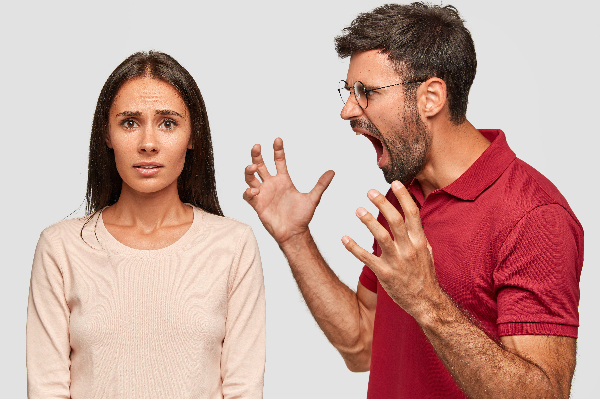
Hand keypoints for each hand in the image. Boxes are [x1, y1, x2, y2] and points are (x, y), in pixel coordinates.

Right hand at [243, 138, 334, 245]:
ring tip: (253, 167)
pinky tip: (255, 190)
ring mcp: (263, 194)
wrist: (294, 233)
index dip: (277, 150)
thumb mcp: (313, 198)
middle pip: (261, 165)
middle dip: (257, 155)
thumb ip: (321, 185)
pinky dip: (249, 191)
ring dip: (249, 171)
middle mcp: (272, 184)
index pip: (278, 161)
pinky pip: (248, 195)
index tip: (278, 139)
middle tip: (257, 146)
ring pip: (251, 177)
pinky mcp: (258, 204)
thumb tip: (332, 172)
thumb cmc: (302, 217)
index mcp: (283, 180)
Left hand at [341, 181, 439, 317]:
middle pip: (395, 220)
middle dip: (383, 203)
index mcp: (419, 241)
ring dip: (368, 221)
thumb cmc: (424, 275)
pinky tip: (344, 238)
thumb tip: (411, 216)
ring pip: (381, 236)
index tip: (395, 182)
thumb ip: (417, 234)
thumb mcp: (426, 251)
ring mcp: (397, 262)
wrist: (426, 301)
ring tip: (358, 210)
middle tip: (370, 191)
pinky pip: (366, 258)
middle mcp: (409, 249)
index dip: (403, 196)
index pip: (412, 213)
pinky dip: (354, 248)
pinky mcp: (384, 274)